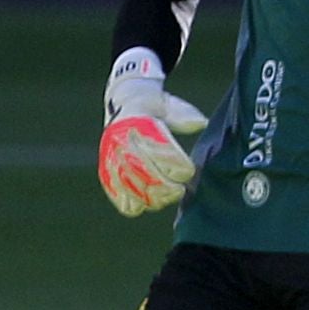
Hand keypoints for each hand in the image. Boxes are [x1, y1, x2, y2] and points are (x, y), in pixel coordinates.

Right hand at [97, 48, 207, 218]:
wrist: (126, 105)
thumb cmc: (155, 108)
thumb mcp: (169, 106)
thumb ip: (184, 116)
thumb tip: (201, 123)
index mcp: (135, 121)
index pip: (156, 149)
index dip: (175, 164)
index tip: (188, 170)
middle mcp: (119, 140)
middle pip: (142, 172)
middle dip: (165, 186)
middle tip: (180, 190)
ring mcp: (111, 158)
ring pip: (130, 187)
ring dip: (153, 198)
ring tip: (169, 197)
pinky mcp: (107, 172)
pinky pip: (116, 195)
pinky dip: (133, 204)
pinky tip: (147, 204)